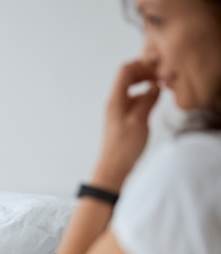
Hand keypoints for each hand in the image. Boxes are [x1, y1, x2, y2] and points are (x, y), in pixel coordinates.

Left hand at [94, 60, 160, 190]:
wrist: (113, 167)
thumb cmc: (123, 147)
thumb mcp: (139, 121)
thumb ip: (147, 100)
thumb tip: (155, 87)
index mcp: (115, 100)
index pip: (125, 71)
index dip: (142, 66)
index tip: (157, 71)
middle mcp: (114, 103)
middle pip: (127, 77)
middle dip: (144, 74)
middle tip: (160, 78)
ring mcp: (118, 110)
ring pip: (131, 89)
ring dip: (145, 85)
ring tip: (159, 90)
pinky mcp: (122, 119)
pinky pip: (133, 101)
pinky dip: (143, 97)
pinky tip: (152, 103)